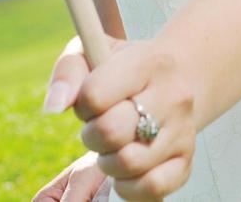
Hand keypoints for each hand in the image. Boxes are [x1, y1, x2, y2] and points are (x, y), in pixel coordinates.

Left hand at [43, 34, 196, 200]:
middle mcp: (174, 94)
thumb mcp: (94, 52)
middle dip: (92, 135)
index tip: (90, 100)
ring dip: (108, 161)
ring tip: (113, 145)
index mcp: (151, 61)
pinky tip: (126, 168)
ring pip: (129, 163)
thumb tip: (54, 106)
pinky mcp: (187, 160)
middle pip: (111, 132)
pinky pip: (151, 188)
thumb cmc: (123, 67)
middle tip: (99, 126)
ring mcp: (184, 129)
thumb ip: (68, 72)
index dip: (82, 104)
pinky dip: (129, 186)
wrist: (175, 77)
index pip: (96, 94)